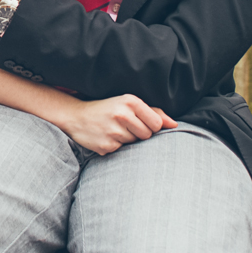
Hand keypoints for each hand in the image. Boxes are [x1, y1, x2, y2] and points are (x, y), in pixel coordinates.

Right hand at [58, 95, 178, 155]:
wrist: (76, 117)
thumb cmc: (107, 109)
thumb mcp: (128, 104)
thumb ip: (153, 112)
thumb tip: (175, 124)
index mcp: (130, 101)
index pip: (157, 123)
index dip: (151, 126)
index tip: (139, 122)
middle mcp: (122, 114)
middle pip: (147, 135)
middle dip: (139, 134)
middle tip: (123, 126)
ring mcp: (114, 131)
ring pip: (135, 144)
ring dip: (127, 140)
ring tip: (113, 130)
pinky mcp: (107, 145)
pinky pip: (122, 151)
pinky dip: (116, 146)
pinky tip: (106, 137)